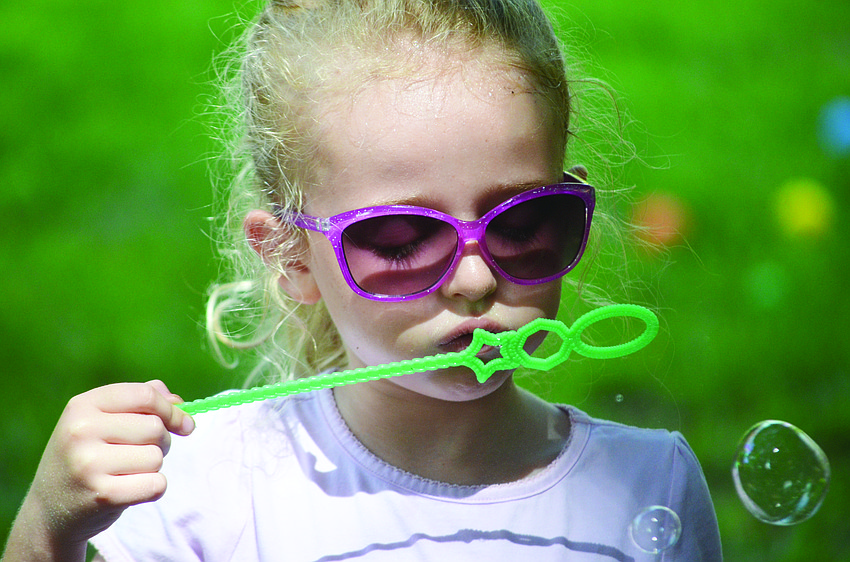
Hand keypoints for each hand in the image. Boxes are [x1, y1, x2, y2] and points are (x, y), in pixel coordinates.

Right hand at [4, 380, 193, 559]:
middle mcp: (81, 431)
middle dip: (161, 441)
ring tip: (127, 472)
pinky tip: (130, 490)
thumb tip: (178, 402)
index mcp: (82, 406)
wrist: (49, 511)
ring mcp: (89, 464)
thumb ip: (140, 402)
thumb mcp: (100, 421)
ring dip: (153, 467)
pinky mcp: (103, 495)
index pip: (144, 395)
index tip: (183, 423)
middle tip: (142, 453)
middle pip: (155, 427)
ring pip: (156, 457)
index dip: (171, 410)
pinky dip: (153, 488)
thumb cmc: (87, 457)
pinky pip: (156, 484)